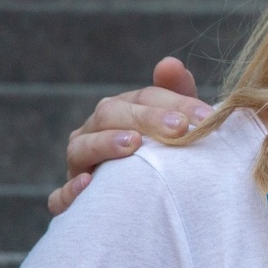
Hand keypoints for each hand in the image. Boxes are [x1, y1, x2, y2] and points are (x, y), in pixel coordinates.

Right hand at [49, 57, 213, 214]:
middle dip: (147, 118)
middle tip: (179, 128)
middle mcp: (94, 132)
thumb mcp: (176, 126)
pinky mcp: (69, 199)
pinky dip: (70, 190)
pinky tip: (89, 183)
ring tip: (134, 144)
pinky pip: (60, 195)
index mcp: (121, 111)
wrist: (147, 203)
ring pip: (81, 147)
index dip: (176, 103)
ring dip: (106, 143)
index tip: (206, 117)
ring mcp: (78, 164)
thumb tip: (169, 64)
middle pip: (112, 114)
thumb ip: (177, 95)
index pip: (145, 97)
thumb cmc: (164, 157)